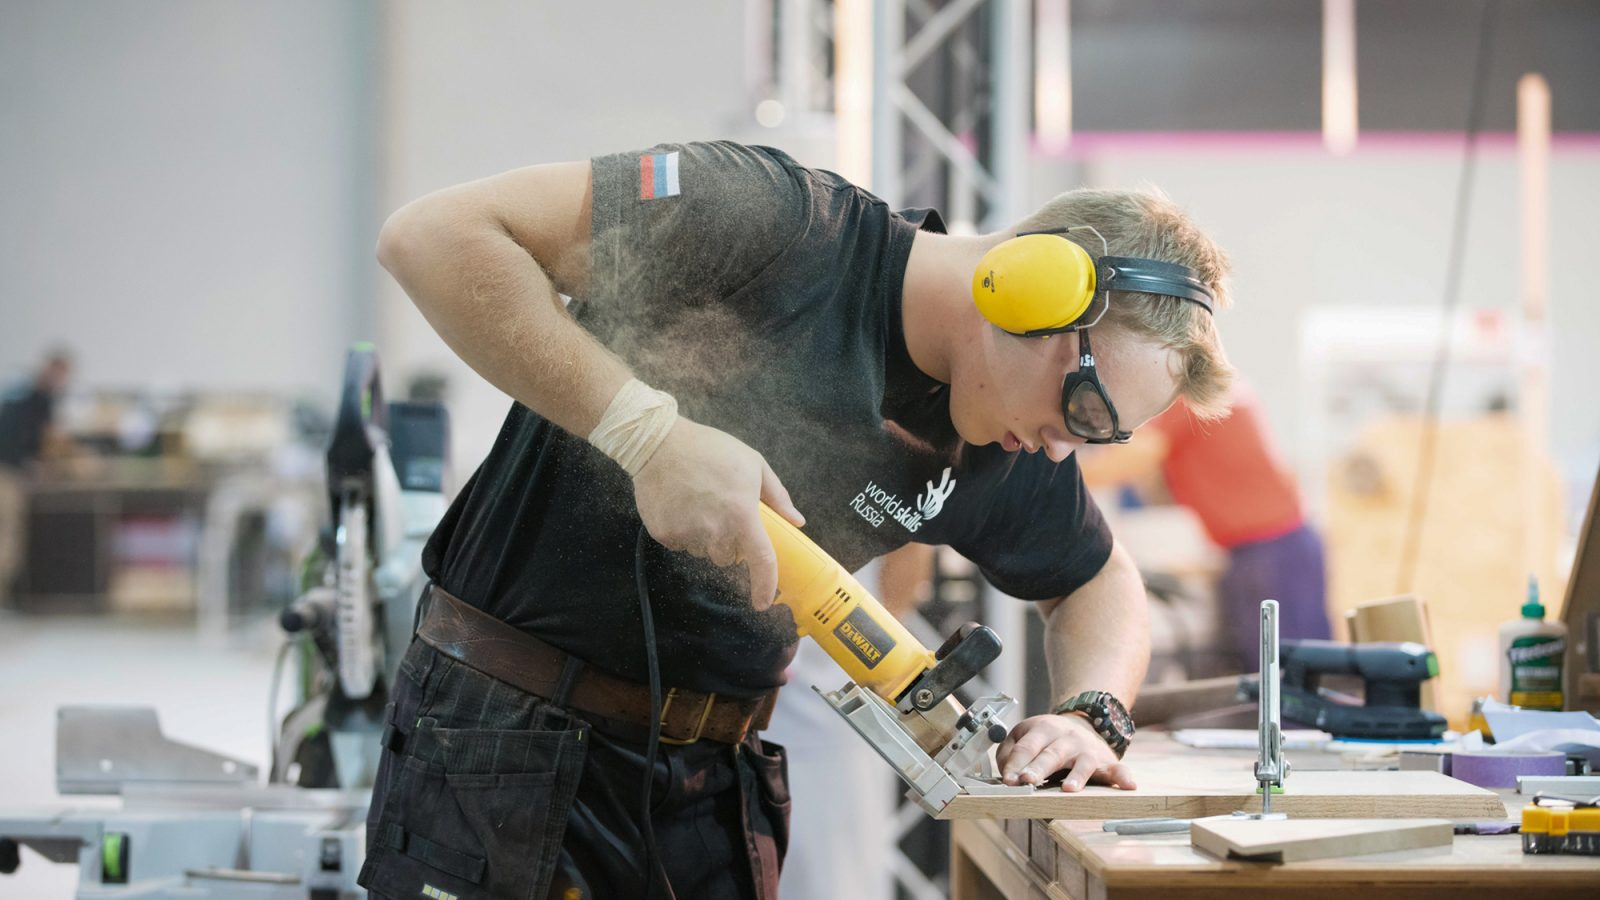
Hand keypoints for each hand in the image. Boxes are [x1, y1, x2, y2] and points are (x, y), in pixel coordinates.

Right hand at [632, 417, 804, 608]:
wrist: (658, 443)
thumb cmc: (711, 449)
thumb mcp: (753, 463)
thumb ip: (777, 496)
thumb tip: (798, 521)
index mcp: (742, 514)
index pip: (761, 560)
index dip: (765, 585)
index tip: (763, 602)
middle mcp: (715, 530)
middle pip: (727, 557)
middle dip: (729, 542)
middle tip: (722, 513)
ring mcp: (687, 534)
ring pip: (703, 552)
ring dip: (704, 538)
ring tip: (697, 504)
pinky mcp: (664, 534)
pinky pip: (680, 544)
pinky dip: (682, 532)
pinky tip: (679, 506)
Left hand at [997, 713, 1136, 791]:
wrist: (1082, 724)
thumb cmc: (1047, 738)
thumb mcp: (1024, 735)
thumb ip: (1009, 753)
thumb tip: (1006, 773)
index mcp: (1043, 728)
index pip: (1026, 747)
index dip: (1016, 764)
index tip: (1008, 780)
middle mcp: (1066, 738)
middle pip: (1050, 754)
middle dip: (1038, 768)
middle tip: (1027, 781)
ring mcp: (1087, 749)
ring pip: (1081, 763)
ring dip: (1076, 776)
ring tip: (1068, 789)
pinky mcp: (1106, 762)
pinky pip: (1117, 769)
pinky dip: (1123, 777)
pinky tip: (1128, 785)